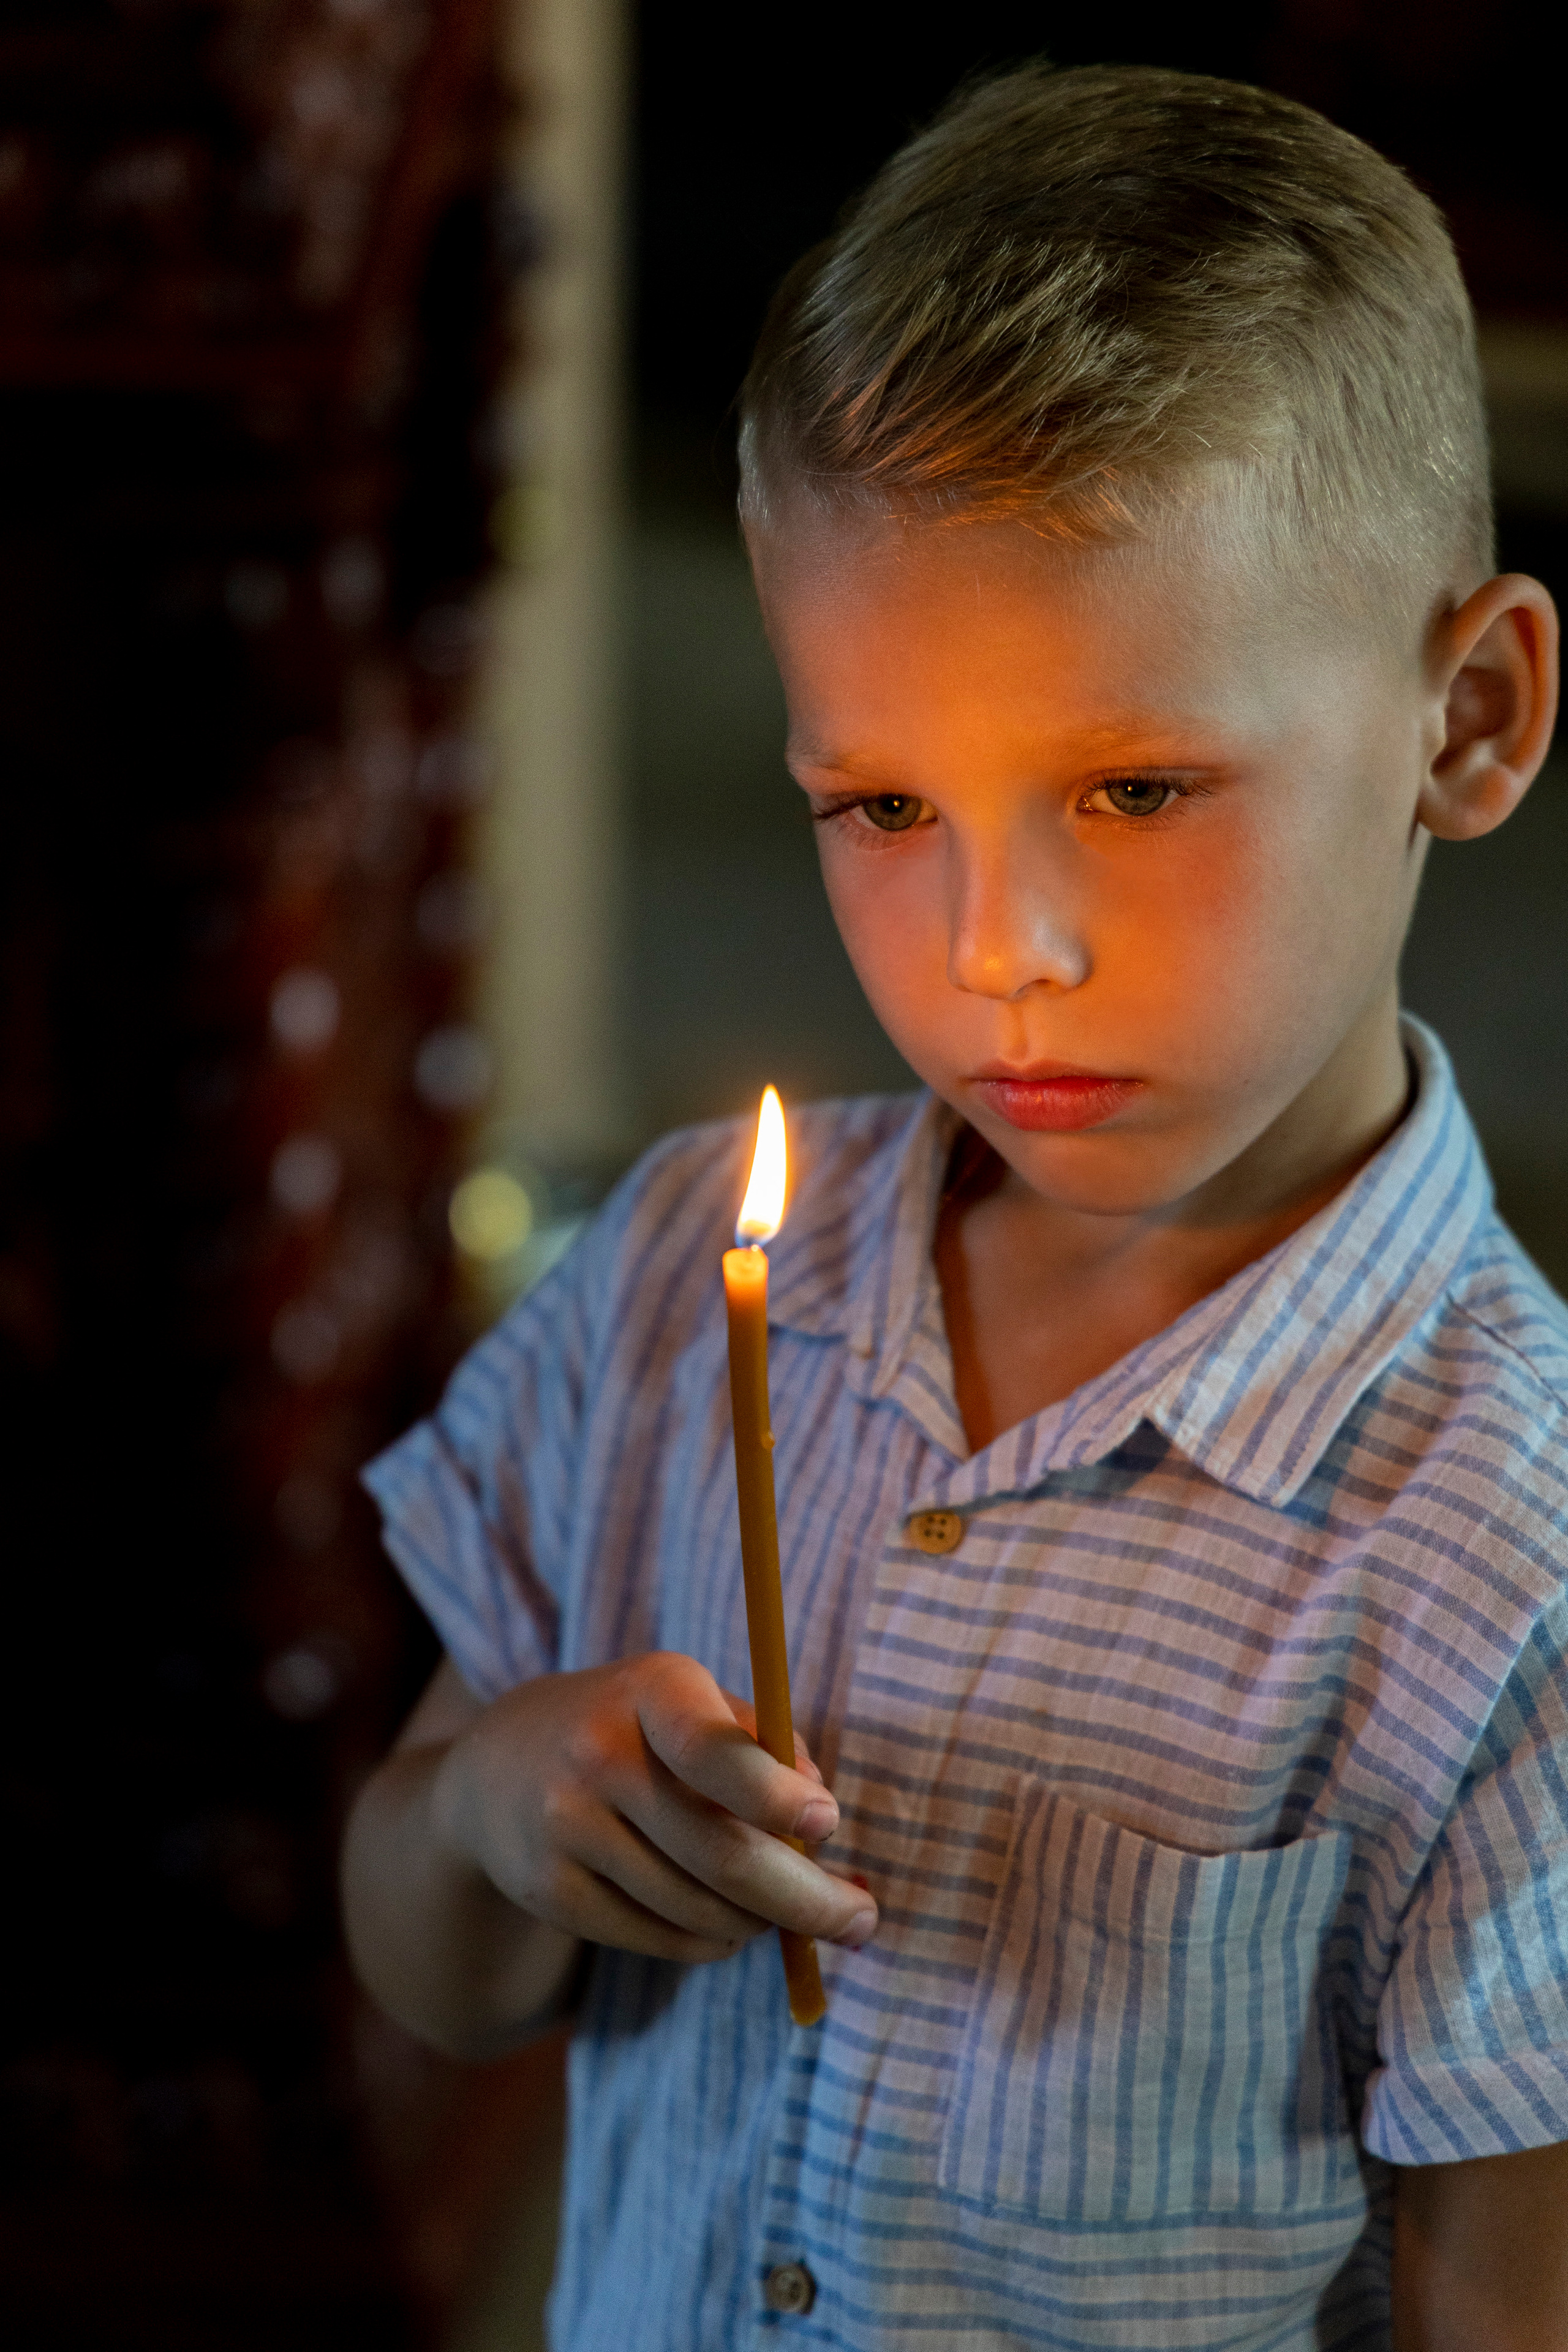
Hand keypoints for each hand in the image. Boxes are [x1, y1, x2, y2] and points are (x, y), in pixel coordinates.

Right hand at [429, 1651, 879, 1965]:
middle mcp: (597, 1753)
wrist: (498, 1769)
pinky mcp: (550, 1891)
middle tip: (860, 1921)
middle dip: (807, 1899)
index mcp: (649, 1688)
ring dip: (761, 1923)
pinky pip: (660, 1939)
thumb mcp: (690, 1702)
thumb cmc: (634, 1730)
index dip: (773, 1794)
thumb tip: (822, 1820)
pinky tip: (727, 1924)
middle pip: (720, 1852)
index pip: (711, 1748)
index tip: (829, 1822)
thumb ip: (763, 1743)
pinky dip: (712, 1941)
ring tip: (783, 1912)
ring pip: (698, 1907)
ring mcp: (566, 1826)